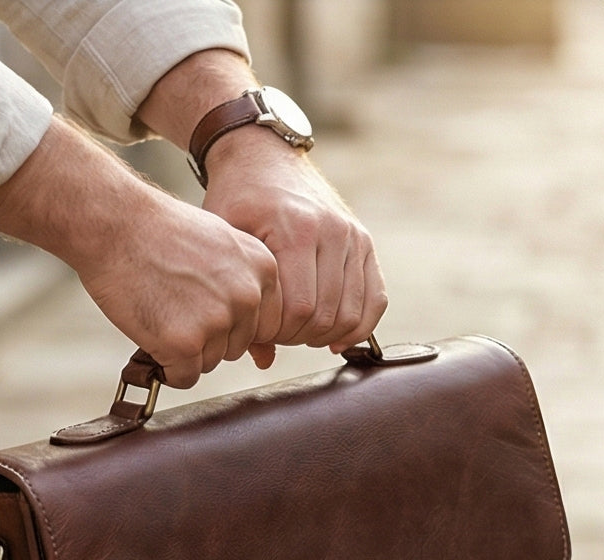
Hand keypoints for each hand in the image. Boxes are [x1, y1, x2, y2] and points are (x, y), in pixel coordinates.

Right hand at [0, 118, 282, 388]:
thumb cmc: (159, 231)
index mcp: (262, 270)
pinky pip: (184, 377)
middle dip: (206, 338)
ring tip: (160, 311)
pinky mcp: (185, 343)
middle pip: (235, 347)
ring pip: (209, 363)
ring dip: (184, 351)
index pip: (264, 326)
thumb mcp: (222, 244)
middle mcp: (247, 297)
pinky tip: (151, 334)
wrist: (113, 223)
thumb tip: (260, 345)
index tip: (205, 310)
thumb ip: (244, 285)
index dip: (231, 325)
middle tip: (173, 306)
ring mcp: (217, 321)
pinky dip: (166, 367)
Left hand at [202, 129, 387, 359]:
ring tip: (300, 332)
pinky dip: (360, 326)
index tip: (257, 331)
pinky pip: (376, 298)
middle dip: (298, 336)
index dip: (278, 333)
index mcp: (295, 230)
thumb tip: (264, 358)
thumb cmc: (236, 201)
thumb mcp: (227, 242)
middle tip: (277, 334)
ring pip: (352, 313)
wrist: (263, 156)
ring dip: (326, 335)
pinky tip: (336, 338)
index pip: (298, 309)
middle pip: (326, 315)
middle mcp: (332, 231)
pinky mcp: (365, 242)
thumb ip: (243, 298)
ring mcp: (353, 236)